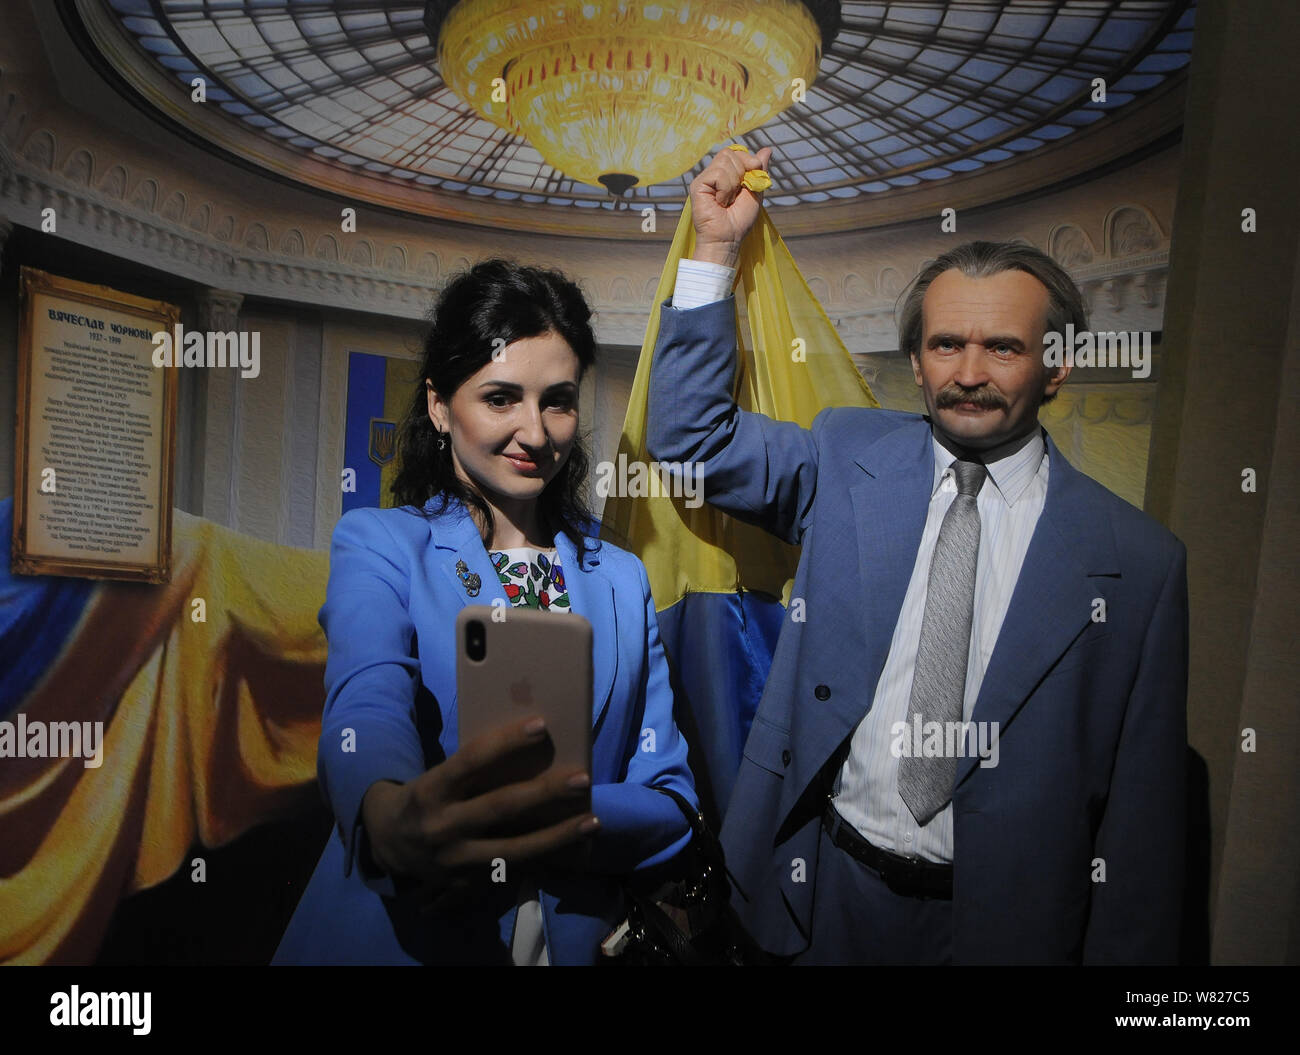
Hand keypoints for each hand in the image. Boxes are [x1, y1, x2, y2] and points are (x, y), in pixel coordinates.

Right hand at [360, 715, 596, 897]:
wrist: (387, 843)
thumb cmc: (426, 796)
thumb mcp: (438, 777)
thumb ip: (473, 771)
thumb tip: (530, 750)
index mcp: (432, 789)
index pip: (470, 760)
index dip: (505, 743)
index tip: (541, 726)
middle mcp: (442, 826)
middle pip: (499, 807)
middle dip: (544, 793)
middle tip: (582, 778)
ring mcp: (455, 860)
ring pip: (513, 850)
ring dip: (557, 836)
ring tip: (591, 821)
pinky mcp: (467, 884)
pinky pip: (512, 872)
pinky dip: (545, 861)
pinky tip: (574, 850)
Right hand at [689, 146, 772, 267]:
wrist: (727, 238)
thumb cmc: (739, 220)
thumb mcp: (755, 192)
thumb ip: (760, 170)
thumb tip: (767, 149)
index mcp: (726, 173)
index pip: (736, 152)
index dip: (747, 161)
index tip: (750, 181)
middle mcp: (714, 173)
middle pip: (730, 153)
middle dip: (741, 173)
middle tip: (736, 195)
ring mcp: (705, 178)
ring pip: (724, 161)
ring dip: (733, 184)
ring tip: (727, 201)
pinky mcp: (698, 185)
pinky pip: (718, 173)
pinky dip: (725, 189)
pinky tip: (720, 202)